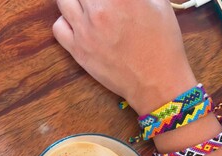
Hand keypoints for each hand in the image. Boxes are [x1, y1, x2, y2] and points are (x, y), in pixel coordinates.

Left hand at [53, 0, 196, 114]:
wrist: (155, 81)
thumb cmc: (163, 43)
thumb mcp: (160, 5)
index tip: (110, 0)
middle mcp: (98, 10)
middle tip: (97, 3)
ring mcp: (84, 31)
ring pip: (63, 0)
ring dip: (75, 0)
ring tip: (86, 6)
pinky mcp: (77, 50)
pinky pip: (58, 27)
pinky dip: (65, 21)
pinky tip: (78, 23)